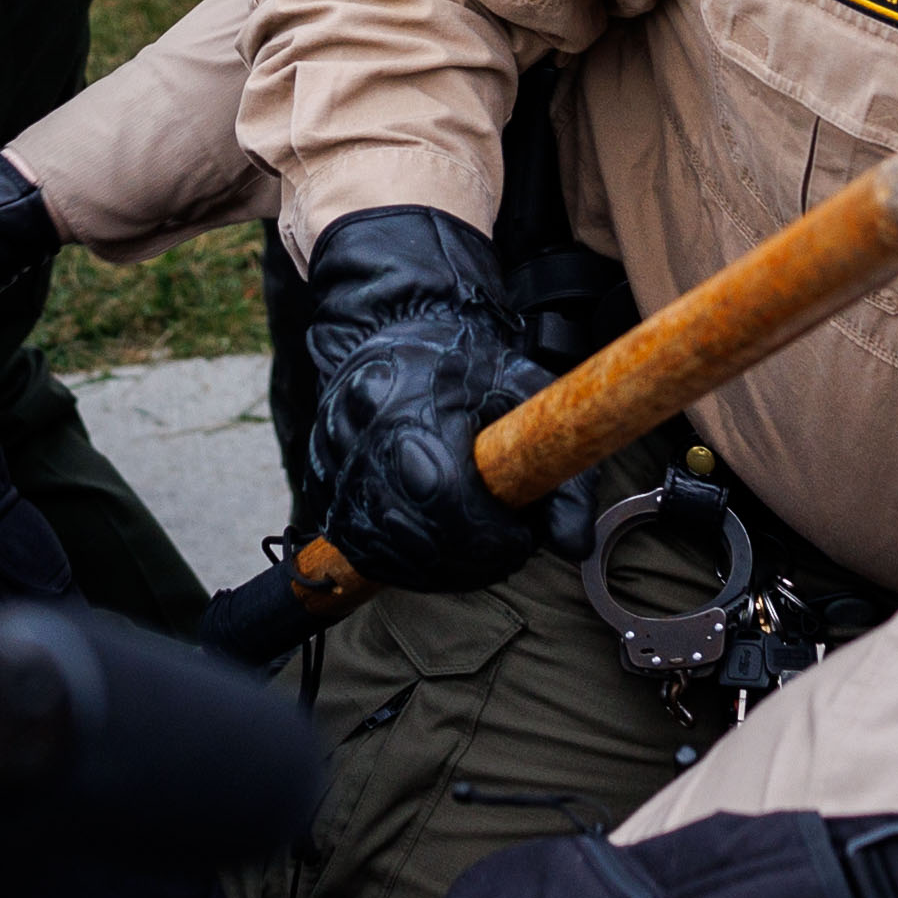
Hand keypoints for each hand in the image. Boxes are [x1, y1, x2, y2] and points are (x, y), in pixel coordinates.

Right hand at [300, 205, 552, 589]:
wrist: (396, 329)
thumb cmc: (463, 362)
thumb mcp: (526, 396)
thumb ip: (559, 471)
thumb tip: (576, 543)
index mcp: (411, 406)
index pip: (444, 496)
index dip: (488, 536)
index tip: (520, 539)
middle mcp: (360, 437)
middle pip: (412, 536)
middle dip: (469, 561)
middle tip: (506, 549)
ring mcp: (332, 464)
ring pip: (383, 552)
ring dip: (437, 568)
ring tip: (474, 548)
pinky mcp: (320, 484)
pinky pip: (358, 547)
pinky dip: (401, 560)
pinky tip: (434, 546)